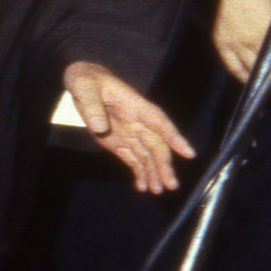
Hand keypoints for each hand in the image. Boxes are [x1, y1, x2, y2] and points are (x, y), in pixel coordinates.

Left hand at [62, 62, 193, 193]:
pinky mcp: (117, 142)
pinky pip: (132, 159)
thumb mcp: (85, 87)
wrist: (82, 80)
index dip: (175, 138)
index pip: (160, 123)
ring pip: (147, 156)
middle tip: (171, 185)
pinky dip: (139, 173)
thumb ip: (92, 106)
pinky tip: (143, 187)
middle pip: (156, 146)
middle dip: (164, 166)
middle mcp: (138, 122)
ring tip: (157, 191)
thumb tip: (101, 128)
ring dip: (154, 173)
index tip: (188, 154)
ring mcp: (129, 133)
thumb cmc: (86, 79)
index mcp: (136, 107)